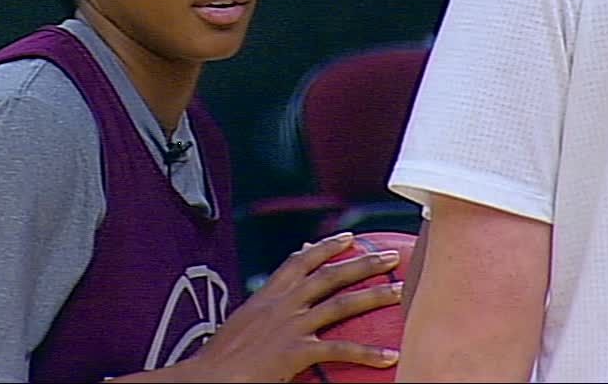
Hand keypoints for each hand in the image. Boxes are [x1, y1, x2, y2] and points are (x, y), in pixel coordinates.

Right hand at [190, 231, 402, 381]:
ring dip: (376, 295)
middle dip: (363, 262)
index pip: (300, 260)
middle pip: (330, 275)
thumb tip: (273, 301)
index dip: (326, 247)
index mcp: (266, 296)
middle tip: (392, 256)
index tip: (349, 237)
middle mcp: (282, 304)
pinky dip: (368, 354)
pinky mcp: (295, 352)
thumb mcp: (241, 324)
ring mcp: (290, 326)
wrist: (205, 378)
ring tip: (402, 291)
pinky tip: (390, 356)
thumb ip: (263, 309)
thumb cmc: (220, 359)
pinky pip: (340, 350)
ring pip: (342, 304)